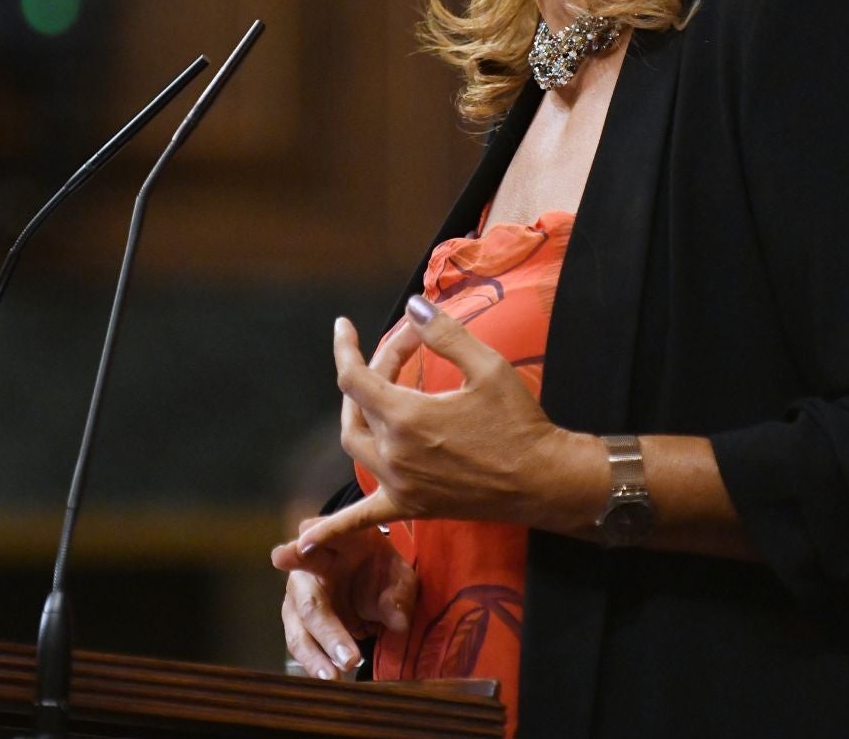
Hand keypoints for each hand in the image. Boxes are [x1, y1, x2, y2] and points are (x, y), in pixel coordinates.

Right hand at [270, 517, 414, 678]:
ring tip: (333, 676)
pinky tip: (327, 677)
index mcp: (335, 541)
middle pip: (308, 596)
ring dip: (314, 652)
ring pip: (298, 625)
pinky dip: (313, 661)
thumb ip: (399, 593)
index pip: (317, 536)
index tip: (283, 556)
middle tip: (348, 656)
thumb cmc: (381, 569)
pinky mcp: (296, 619)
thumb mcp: (399, 575)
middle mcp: (306, 566)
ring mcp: (298, 594)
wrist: (368, 579)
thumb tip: (398, 620)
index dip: (301, 548)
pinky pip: (300, 642)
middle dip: (326, 628)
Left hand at [300, 297, 579, 551]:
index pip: (355, 376)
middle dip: (372, 370)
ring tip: (378, 389)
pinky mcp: (410, 507)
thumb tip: (413, 306)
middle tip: (402, 351)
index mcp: (407, 418)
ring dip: (357, 413)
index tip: (344, 325)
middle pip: (358, 404)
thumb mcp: (486, 367)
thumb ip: (444, 334)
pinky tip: (305, 541)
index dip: (346, 347)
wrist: (544, 480)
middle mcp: (394, 454)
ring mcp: (399, 485)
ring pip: (354, 444)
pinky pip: (362, 518)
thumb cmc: (518, 423)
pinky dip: (333, 526)